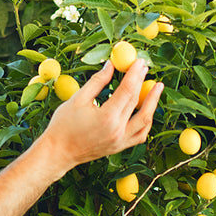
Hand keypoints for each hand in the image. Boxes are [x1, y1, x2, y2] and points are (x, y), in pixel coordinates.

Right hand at [41, 59, 161, 171]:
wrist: (58, 152)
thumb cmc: (63, 125)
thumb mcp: (78, 99)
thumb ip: (97, 81)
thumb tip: (111, 65)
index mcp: (107, 117)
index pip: (127, 90)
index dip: (135, 74)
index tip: (139, 62)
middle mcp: (117, 131)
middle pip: (136, 102)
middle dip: (142, 82)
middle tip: (145, 67)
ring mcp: (120, 141)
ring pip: (145, 120)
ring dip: (152, 102)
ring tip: (157, 87)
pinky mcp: (120, 147)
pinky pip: (140, 135)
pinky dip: (146, 121)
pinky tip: (148, 110)